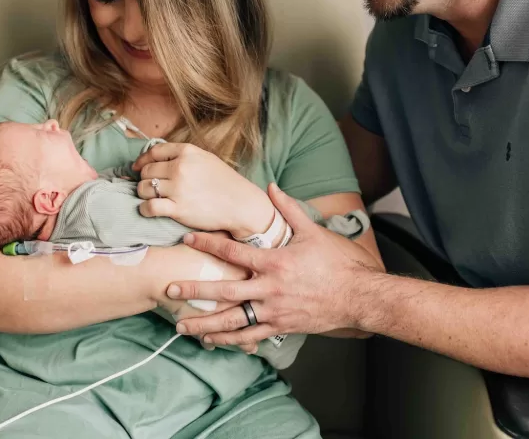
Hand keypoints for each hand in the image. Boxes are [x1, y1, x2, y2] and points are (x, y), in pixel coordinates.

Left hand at [133, 143, 276, 238]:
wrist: (241, 204)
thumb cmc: (225, 182)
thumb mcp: (206, 159)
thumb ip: (184, 156)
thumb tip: (157, 159)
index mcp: (188, 152)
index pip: (154, 152)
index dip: (142, 160)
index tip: (137, 168)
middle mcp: (181, 167)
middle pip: (147, 171)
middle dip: (145, 179)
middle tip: (150, 187)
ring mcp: (178, 188)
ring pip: (144, 188)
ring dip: (144, 194)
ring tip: (152, 198)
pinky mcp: (178, 209)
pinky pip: (149, 207)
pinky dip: (144, 209)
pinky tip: (149, 210)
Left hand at [166, 184, 383, 349]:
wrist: (359, 296)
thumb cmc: (338, 263)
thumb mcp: (313, 231)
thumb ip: (288, 209)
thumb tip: (271, 186)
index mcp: (274, 262)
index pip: (233, 253)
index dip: (207, 245)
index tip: (186, 239)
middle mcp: (269, 289)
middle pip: (224, 292)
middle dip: (194, 291)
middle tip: (169, 290)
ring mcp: (274, 311)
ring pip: (232, 322)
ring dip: (205, 325)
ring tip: (181, 327)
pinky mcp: (281, 327)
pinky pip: (251, 336)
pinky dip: (230, 340)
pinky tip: (213, 341)